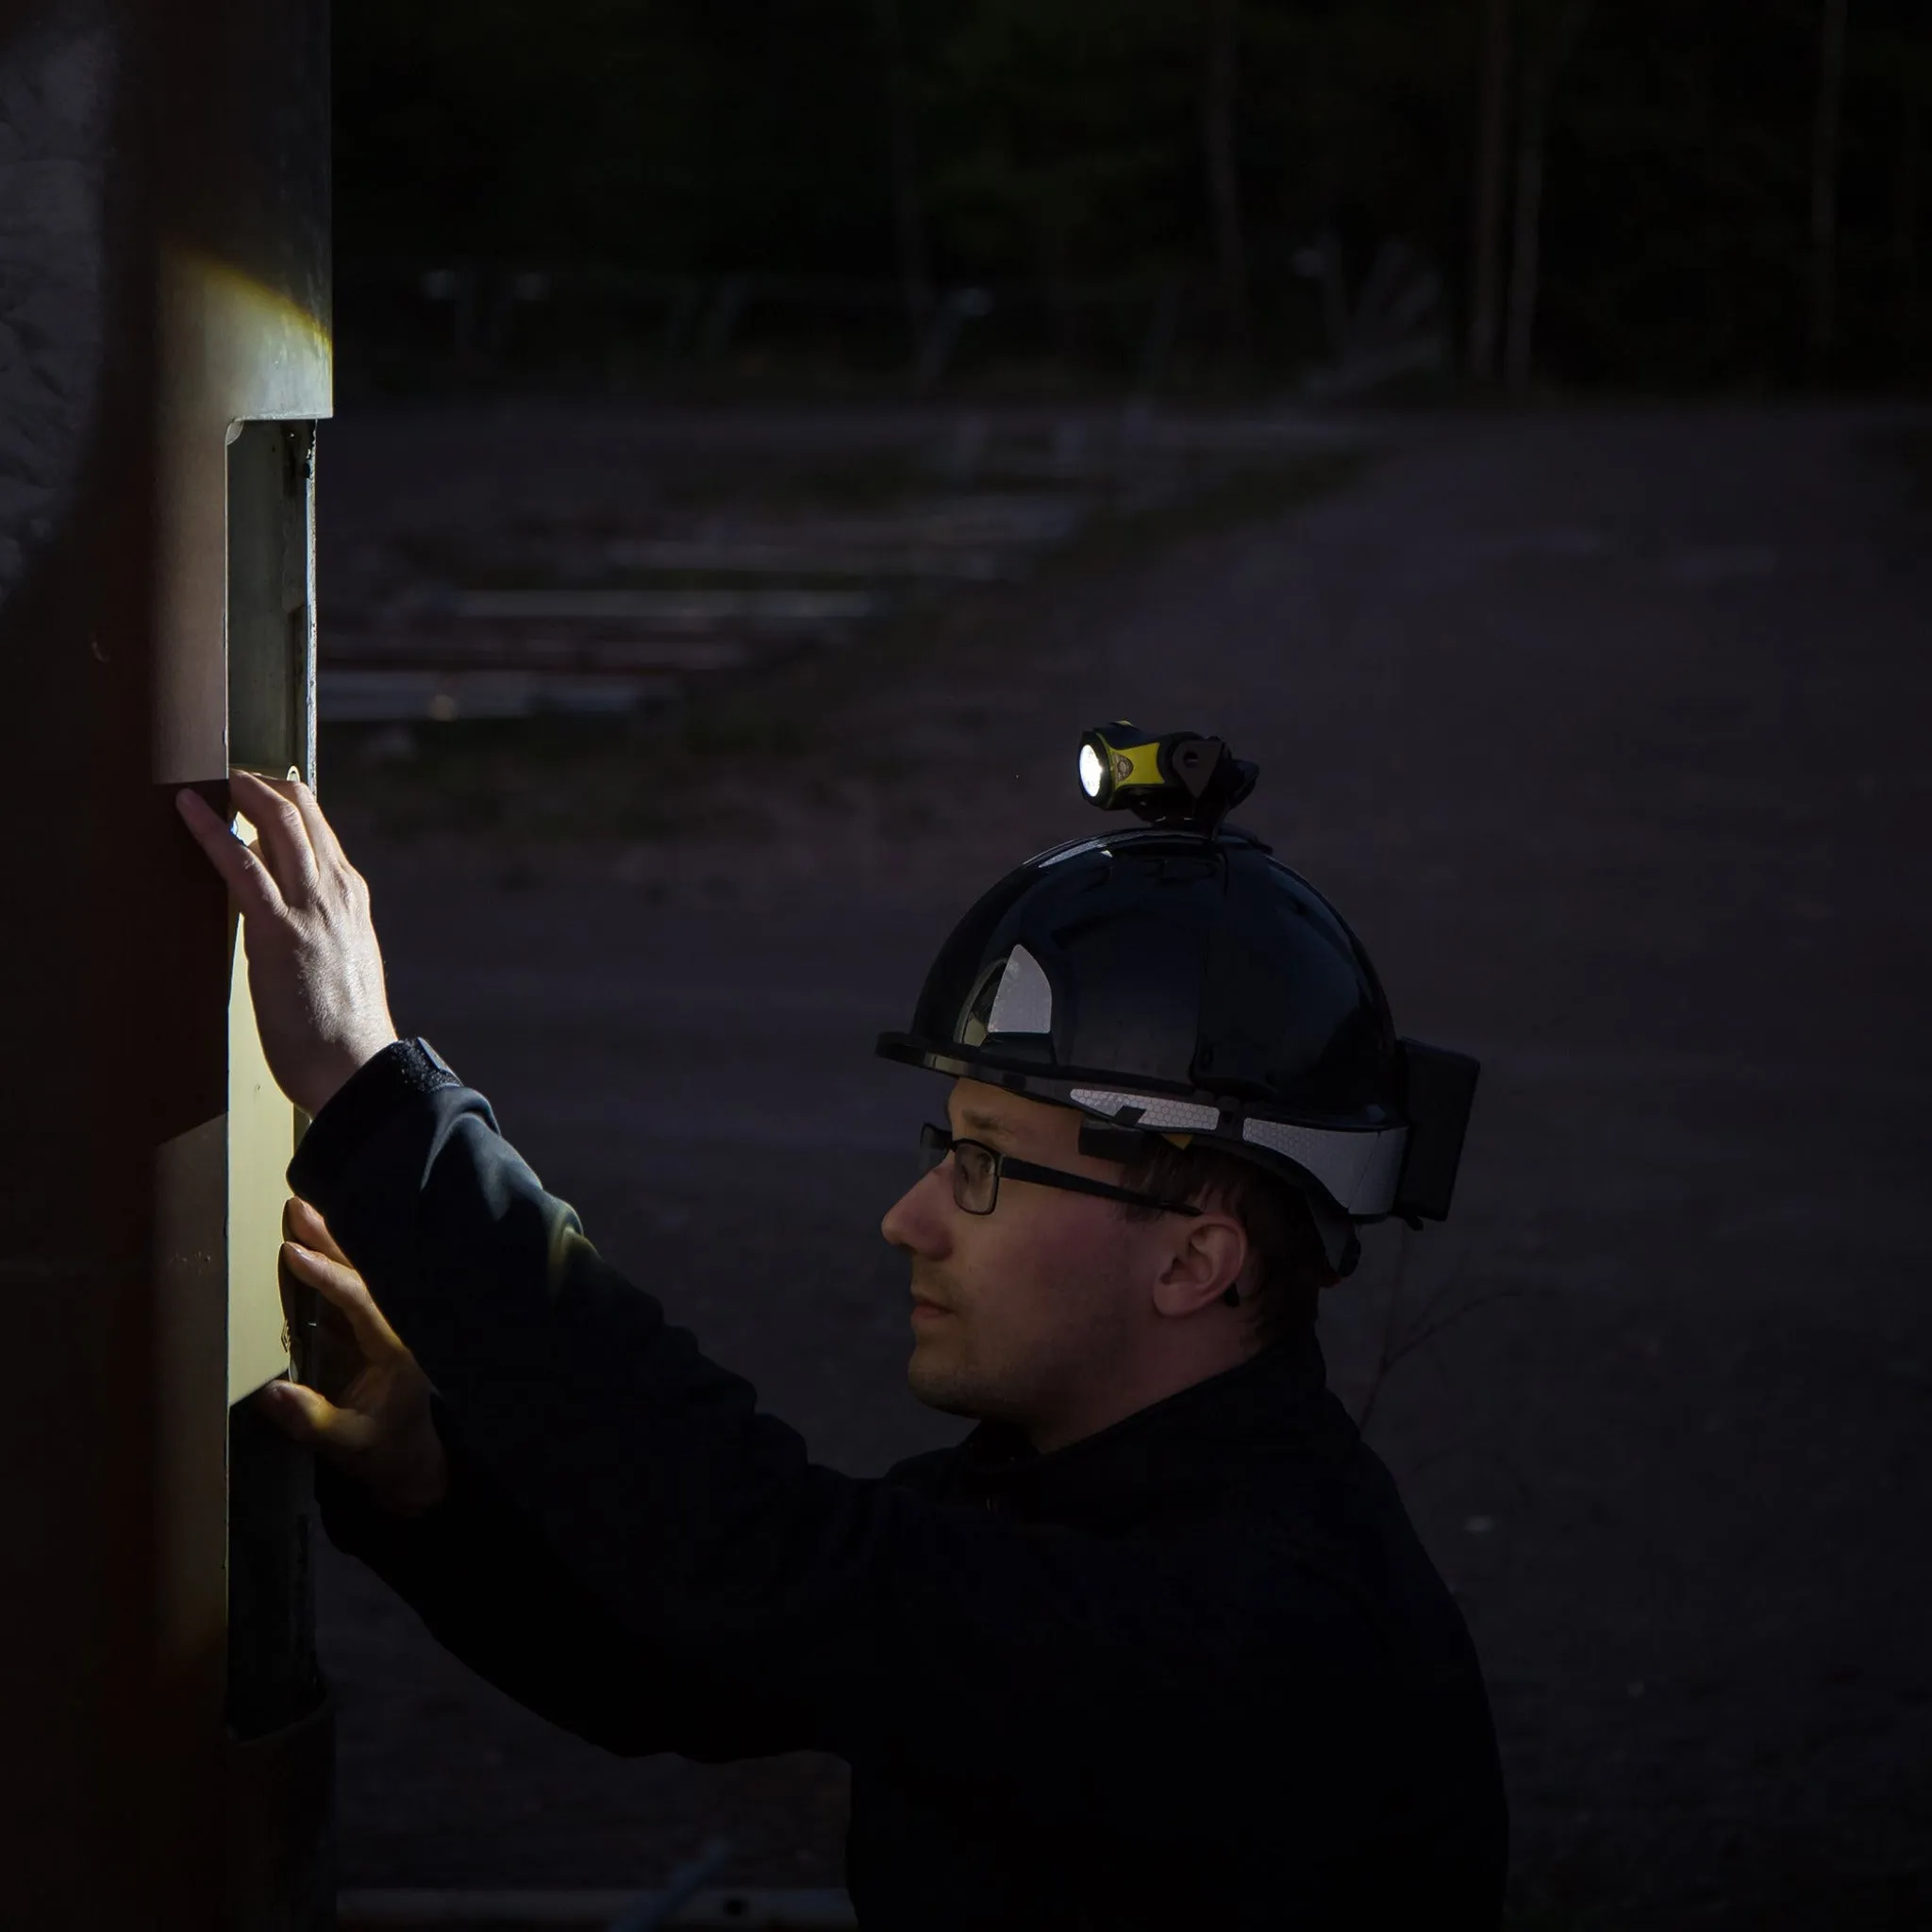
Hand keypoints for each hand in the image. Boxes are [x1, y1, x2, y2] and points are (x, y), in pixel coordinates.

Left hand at [175, 770, 397, 1115]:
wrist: (355, 1064)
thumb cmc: (345, 1029)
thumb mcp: (343, 963)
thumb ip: (319, 927)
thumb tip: (284, 907)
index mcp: (353, 899)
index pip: (323, 831)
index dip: (291, 802)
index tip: (262, 791)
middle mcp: (337, 892)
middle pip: (304, 814)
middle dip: (265, 786)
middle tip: (233, 775)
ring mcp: (311, 908)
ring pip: (279, 827)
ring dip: (243, 795)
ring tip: (214, 779)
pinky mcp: (279, 930)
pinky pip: (241, 866)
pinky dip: (211, 831)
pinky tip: (187, 808)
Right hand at [259, 1198, 448, 1515]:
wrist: (409, 1462)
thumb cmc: (384, 1452)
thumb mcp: (348, 1444)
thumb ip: (312, 1419)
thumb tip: (270, 1391)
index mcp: (399, 1348)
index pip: (363, 1301)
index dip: (328, 1276)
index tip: (294, 1253)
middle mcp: (396, 1328)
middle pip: (364, 1274)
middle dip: (330, 1240)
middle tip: (297, 1205)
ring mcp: (382, 1328)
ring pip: (356, 1277)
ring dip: (328, 1245)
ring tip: (300, 1209)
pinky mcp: (367, 1335)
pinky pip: (346, 1294)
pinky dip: (326, 1268)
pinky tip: (305, 1246)